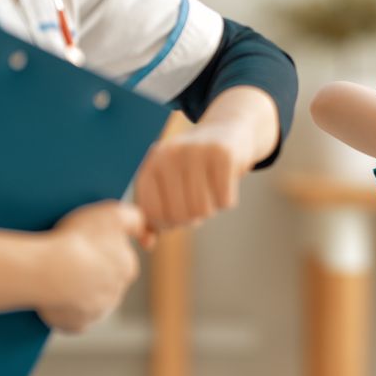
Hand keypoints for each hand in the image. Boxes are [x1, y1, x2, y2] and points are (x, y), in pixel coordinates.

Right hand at [38, 201, 143, 333]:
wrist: (46, 269)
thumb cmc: (78, 239)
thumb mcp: (113, 213)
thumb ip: (135, 218)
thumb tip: (146, 233)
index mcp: (129, 269)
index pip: (120, 258)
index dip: (102, 248)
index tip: (84, 242)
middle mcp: (117, 294)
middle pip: (104, 280)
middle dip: (91, 271)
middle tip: (69, 257)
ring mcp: (96, 313)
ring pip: (89, 300)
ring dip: (77, 290)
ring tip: (58, 275)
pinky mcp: (76, 325)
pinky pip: (71, 317)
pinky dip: (63, 309)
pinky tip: (54, 295)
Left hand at [134, 122, 250, 229]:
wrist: (228, 131)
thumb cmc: (194, 166)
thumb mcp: (168, 183)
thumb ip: (154, 213)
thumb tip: (147, 244)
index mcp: (152, 162)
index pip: (151, 212)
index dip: (165, 223)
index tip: (176, 216)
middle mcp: (170, 154)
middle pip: (178, 215)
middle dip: (191, 218)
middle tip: (198, 203)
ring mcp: (196, 152)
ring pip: (202, 210)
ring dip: (210, 209)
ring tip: (210, 193)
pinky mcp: (223, 155)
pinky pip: (224, 201)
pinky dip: (226, 201)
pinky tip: (225, 185)